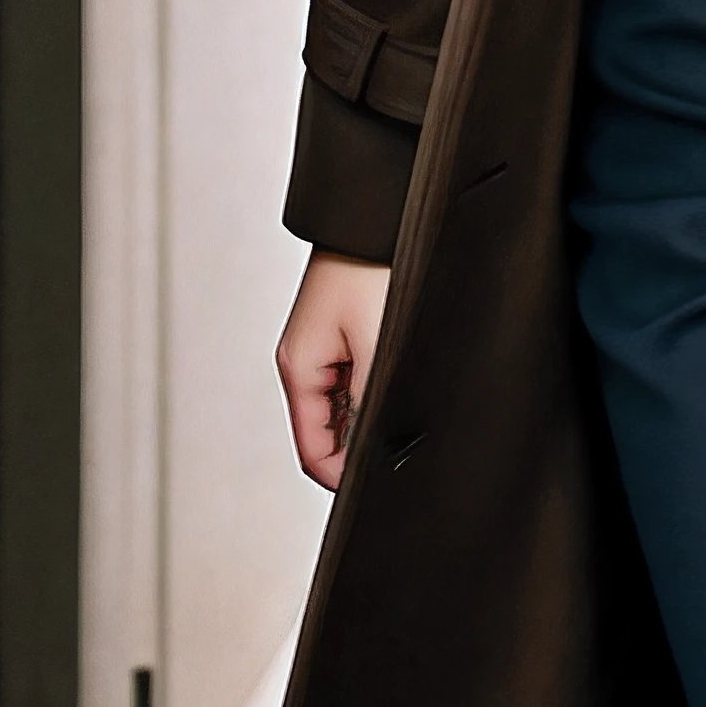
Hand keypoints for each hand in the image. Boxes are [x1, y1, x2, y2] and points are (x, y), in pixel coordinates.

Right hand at [276, 252, 392, 491]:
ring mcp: (324, 347)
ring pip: (343, 409)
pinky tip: (403, 391)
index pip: (312, 450)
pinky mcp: (345, 333)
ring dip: (369, 422)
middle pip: (326, 433)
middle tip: (400, 460)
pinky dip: (375, 395)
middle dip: (358, 451)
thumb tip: (371, 449)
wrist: (377, 216)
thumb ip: (370, 402)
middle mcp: (305, 361)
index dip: (341, 479)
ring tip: (406, 423)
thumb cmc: (371, 267)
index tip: (374, 490)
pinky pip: (355, 382)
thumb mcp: (375, 344)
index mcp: (299, 368)